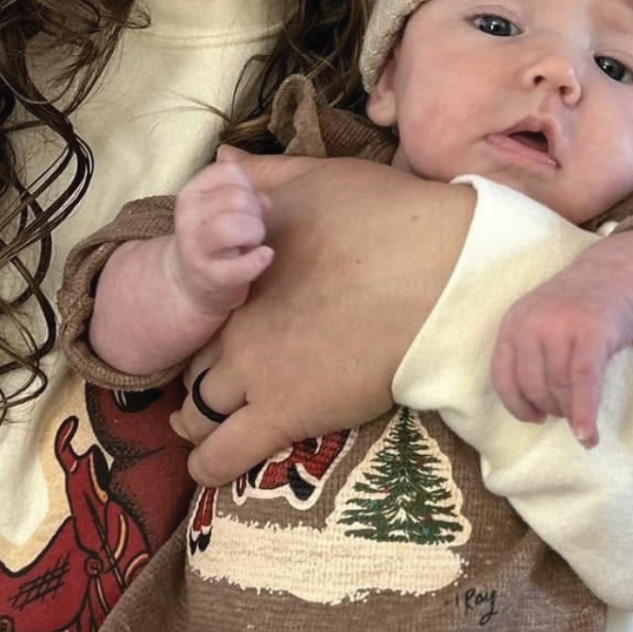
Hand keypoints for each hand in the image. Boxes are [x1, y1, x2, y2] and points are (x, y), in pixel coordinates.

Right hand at [169, 158, 274, 315]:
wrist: (186, 282)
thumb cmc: (213, 237)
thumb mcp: (220, 207)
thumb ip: (245, 193)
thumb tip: (264, 200)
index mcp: (191, 193)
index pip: (230, 171)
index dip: (247, 185)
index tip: (243, 204)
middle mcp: (189, 217)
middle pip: (238, 198)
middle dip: (254, 212)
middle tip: (249, 228)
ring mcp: (196, 248)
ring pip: (237, 225)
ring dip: (254, 232)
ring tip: (251, 242)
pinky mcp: (211, 277)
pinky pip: (240, 266)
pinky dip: (258, 260)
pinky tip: (264, 255)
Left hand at [171, 150, 475, 485]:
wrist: (438, 270)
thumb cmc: (383, 216)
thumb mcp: (315, 178)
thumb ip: (262, 175)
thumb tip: (222, 161)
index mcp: (241, 270)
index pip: (198, 306)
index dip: (204, 322)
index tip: (218, 331)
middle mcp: (237, 322)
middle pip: (194, 362)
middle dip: (197, 373)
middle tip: (214, 383)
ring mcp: (257, 372)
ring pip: (198, 411)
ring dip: (196, 420)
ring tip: (203, 428)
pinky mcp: (288, 415)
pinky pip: (224, 456)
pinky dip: (208, 465)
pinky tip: (206, 470)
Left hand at [490, 247, 632, 448]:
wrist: (614, 277)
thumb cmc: (574, 312)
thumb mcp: (539, 324)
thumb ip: (529, 357)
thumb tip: (532, 412)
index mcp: (513, 322)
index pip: (503, 376)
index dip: (517, 404)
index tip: (534, 418)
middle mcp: (532, 322)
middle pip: (534, 386)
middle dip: (552, 407)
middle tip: (568, 409)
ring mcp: (561, 326)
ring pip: (560, 388)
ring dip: (571, 412)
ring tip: (583, 416)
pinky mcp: (591, 334)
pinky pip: (583, 383)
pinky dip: (584, 412)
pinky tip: (587, 436)